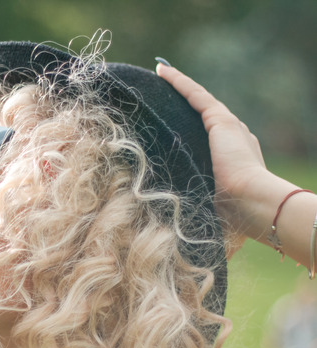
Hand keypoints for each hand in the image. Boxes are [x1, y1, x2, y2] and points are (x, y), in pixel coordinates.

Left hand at [156, 63, 288, 254]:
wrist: (251, 203)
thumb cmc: (229, 212)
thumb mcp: (205, 199)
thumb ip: (192, 193)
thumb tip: (168, 207)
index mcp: (231, 157)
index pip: (206, 138)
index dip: (188, 128)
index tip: (171, 122)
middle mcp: (232, 138)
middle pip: (200, 117)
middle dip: (181, 105)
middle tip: (159, 94)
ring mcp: (228, 128)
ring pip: (197, 101)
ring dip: (178, 88)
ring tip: (159, 75)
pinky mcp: (221, 121)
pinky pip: (194, 94)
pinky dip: (178, 82)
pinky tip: (162, 71)